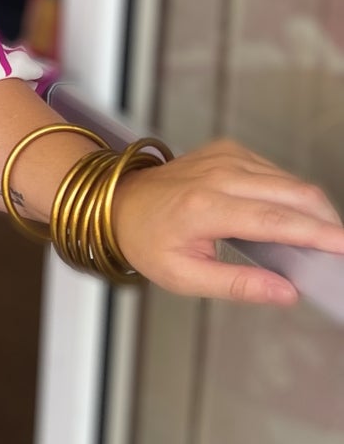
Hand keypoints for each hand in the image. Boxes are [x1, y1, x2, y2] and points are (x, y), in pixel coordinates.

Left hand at [112, 138, 343, 305]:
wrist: (120, 202)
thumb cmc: (147, 240)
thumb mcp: (183, 277)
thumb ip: (237, 285)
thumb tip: (286, 293)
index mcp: (204, 207)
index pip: (275, 220)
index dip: (317, 234)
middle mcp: (219, 175)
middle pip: (294, 194)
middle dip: (326, 222)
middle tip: (338, 250)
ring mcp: (226, 157)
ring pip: (290, 181)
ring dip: (311, 210)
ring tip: (316, 241)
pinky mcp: (230, 150)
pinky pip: (276, 172)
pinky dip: (290, 195)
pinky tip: (287, 218)